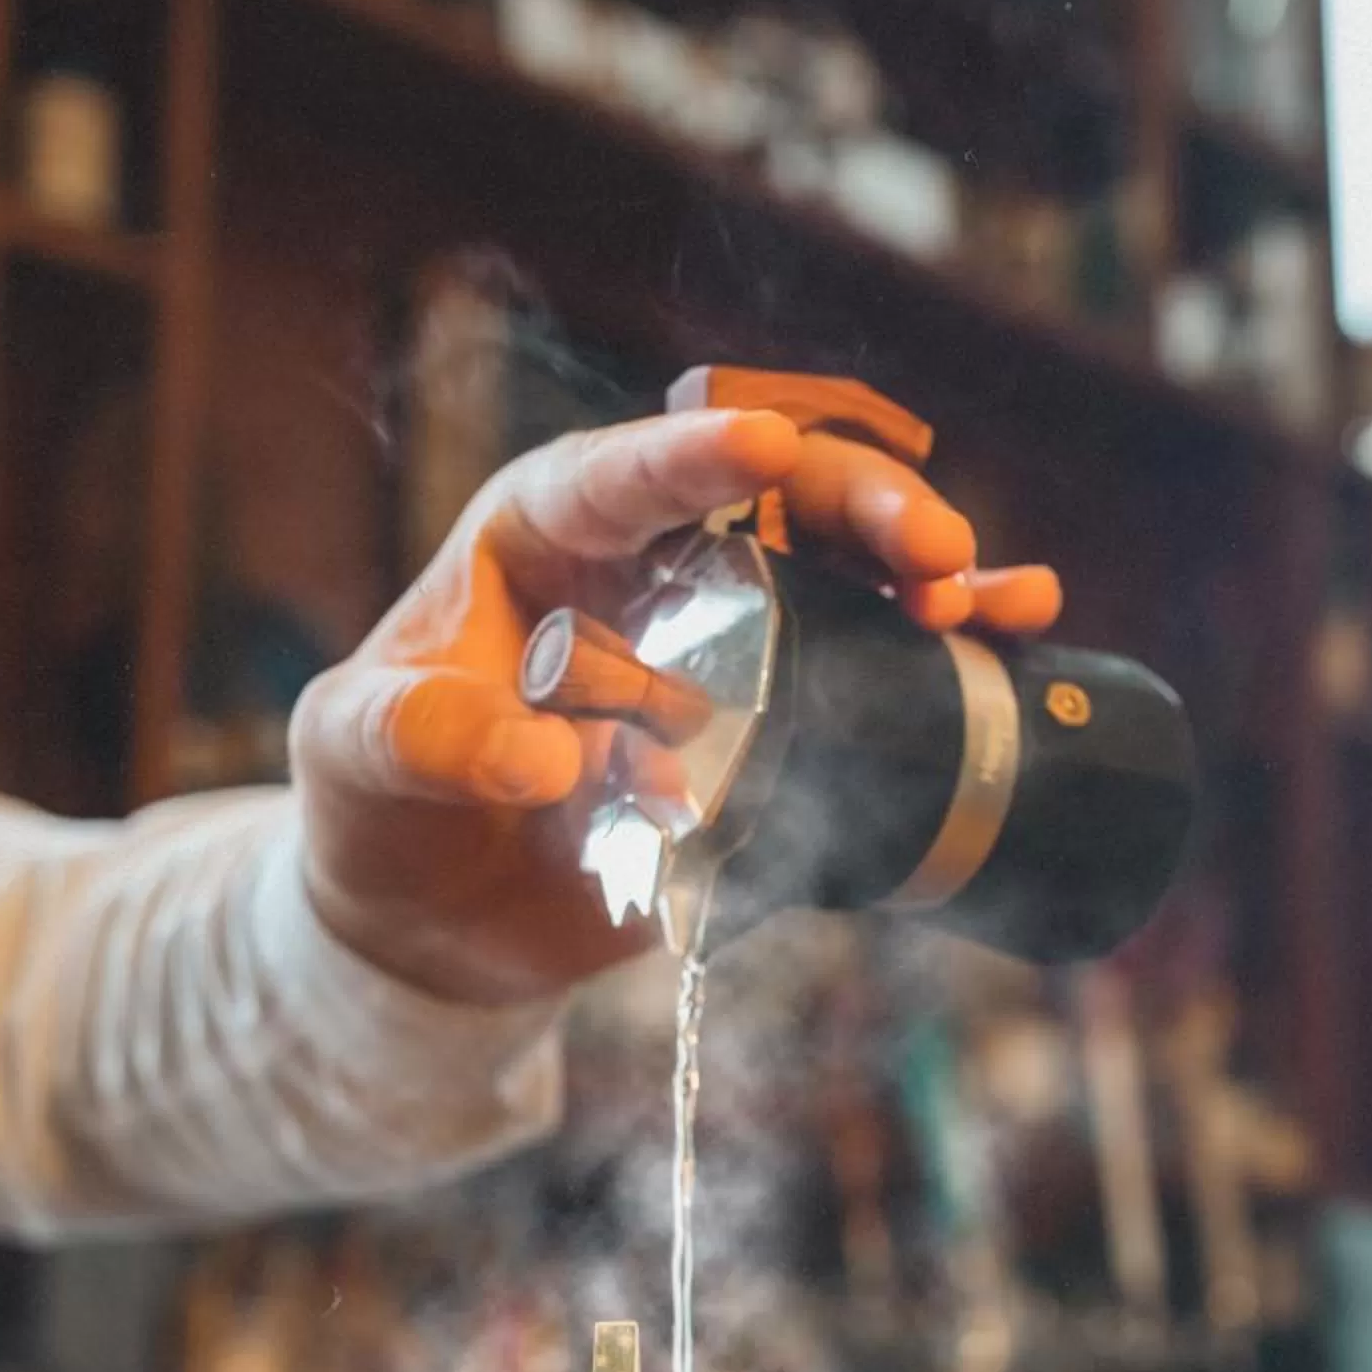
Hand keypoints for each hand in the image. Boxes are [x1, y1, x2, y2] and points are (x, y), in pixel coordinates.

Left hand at [290, 406, 1061, 1007]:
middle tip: (929, 544)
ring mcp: (730, 647)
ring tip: (977, 595)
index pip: (620, 476)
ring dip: (921, 568)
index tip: (763, 445)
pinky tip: (1021, 623)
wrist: (432, 925)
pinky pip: (879, 673)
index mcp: (543, 540)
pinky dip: (954, 647)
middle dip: (856, 507)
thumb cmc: (375, 809)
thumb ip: (416, 740)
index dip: (691, 458)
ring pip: (845, 570)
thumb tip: (541, 755)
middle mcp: (653, 569)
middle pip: (771, 503)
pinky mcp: (779, 733)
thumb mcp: (350, 762)